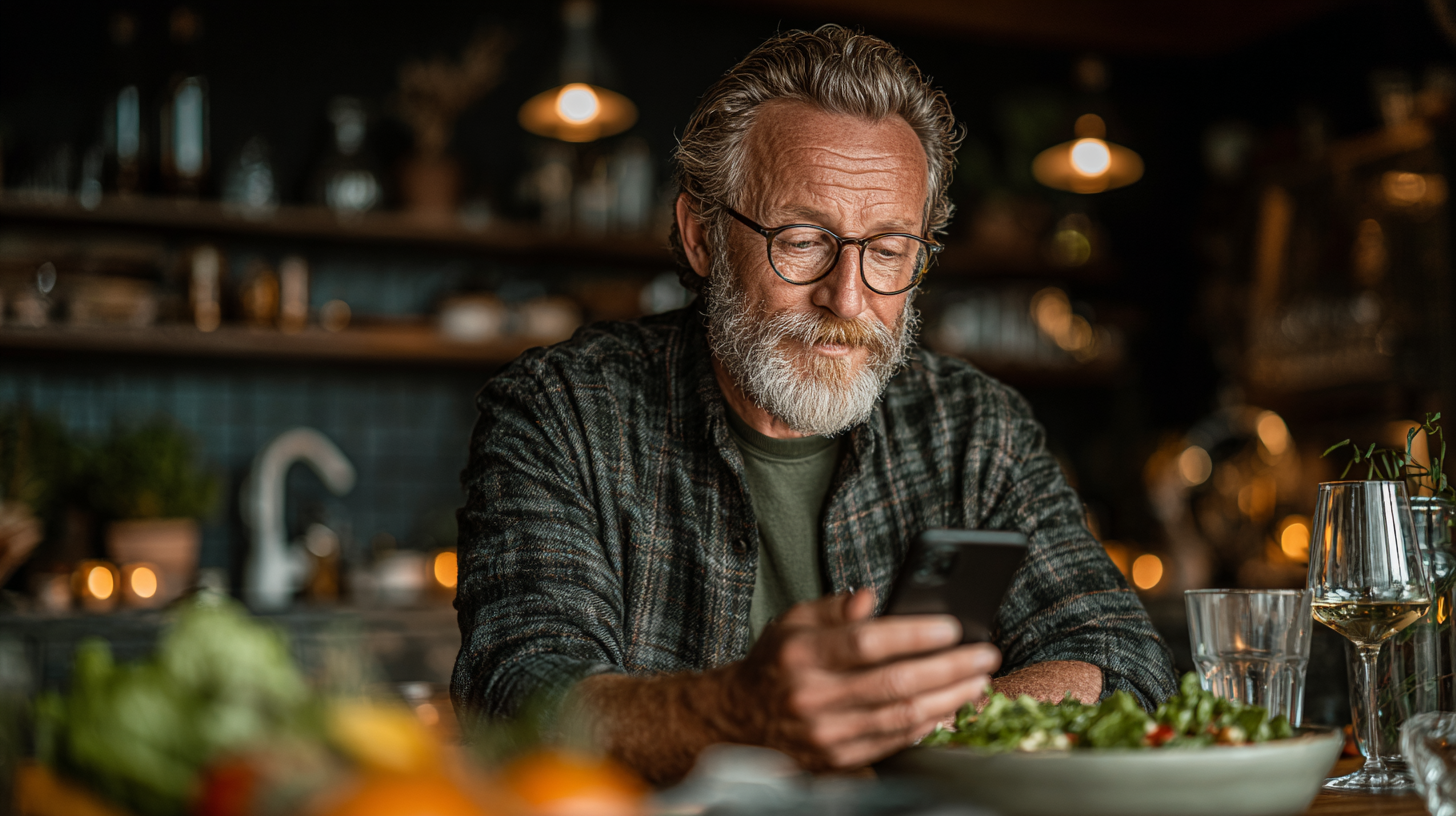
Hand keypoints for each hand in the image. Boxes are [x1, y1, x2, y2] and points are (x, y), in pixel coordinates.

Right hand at [722, 589, 999, 770]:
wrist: (740, 718)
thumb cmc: (777, 663)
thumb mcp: (793, 622)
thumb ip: (835, 608)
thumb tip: (871, 597)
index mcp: (801, 654)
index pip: (867, 642)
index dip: (914, 634)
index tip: (952, 627)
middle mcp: (812, 696)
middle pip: (895, 682)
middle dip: (949, 668)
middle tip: (985, 655)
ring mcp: (825, 733)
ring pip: (902, 716)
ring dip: (949, 699)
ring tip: (979, 681)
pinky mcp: (837, 759)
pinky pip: (894, 742)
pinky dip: (927, 725)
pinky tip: (950, 708)